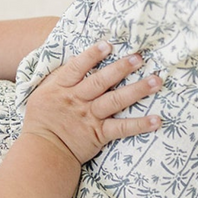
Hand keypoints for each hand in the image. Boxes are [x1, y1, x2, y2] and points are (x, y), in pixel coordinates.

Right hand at [22, 41, 161, 164]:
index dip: (92, 55)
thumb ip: (59, 77)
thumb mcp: (43, 93)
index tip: (108, 45)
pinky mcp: (99, 134)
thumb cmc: (41, 120)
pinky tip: (156, 120)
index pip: (77, 68)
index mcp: (62, 88)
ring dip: (137, 90)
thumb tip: (75, 58)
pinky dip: (140, 125)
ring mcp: (90, 117)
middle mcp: (77, 100)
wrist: (43, 152)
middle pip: (101, 81)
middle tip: (139, 58)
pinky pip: (122, 128)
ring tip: (156, 81)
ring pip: (116, 100)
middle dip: (121, 68)